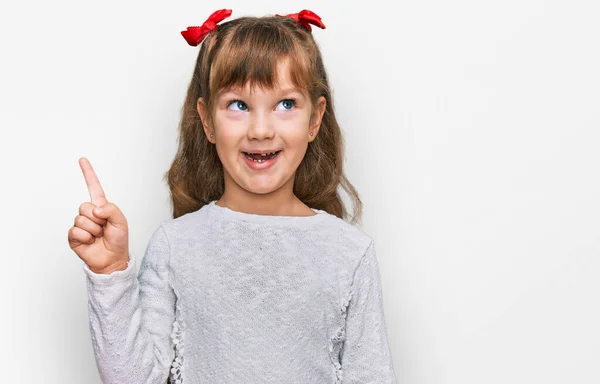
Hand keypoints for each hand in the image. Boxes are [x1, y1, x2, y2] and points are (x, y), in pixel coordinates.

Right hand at [68, 157, 129, 273]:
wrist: (112, 259)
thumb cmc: (119, 240)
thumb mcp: (121, 221)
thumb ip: (112, 210)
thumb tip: (95, 209)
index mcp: (101, 207)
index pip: (94, 187)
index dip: (88, 173)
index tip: (82, 159)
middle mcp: (89, 213)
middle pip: (85, 206)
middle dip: (97, 218)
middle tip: (104, 228)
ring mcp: (80, 224)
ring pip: (81, 219)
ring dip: (93, 229)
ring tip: (99, 236)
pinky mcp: (73, 236)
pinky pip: (76, 230)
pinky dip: (86, 237)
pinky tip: (91, 241)